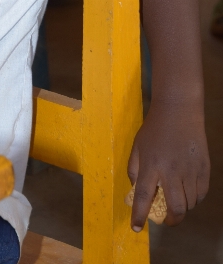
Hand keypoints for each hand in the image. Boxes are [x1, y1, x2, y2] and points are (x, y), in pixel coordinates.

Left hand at [128, 101, 209, 229]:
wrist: (178, 111)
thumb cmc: (154, 129)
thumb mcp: (137, 147)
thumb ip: (134, 170)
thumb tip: (135, 191)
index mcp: (151, 165)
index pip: (143, 197)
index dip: (139, 215)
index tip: (136, 227)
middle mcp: (171, 171)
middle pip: (175, 208)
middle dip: (171, 220)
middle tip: (166, 220)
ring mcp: (190, 170)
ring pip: (189, 203)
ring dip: (182, 207)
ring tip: (176, 199)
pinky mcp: (204, 168)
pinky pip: (201, 194)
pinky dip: (194, 198)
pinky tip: (188, 190)